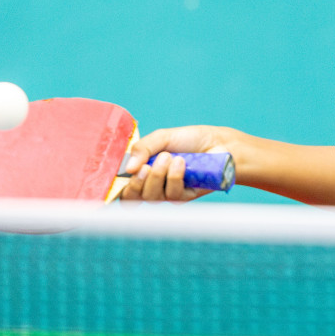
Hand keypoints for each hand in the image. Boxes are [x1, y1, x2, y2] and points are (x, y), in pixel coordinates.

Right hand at [117, 125, 238, 202]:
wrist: (218, 143)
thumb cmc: (191, 140)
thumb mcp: (162, 138)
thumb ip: (142, 148)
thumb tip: (129, 168)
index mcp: (144, 171)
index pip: (122, 187)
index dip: (116, 187)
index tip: (120, 176)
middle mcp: (153, 185)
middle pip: (131, 197)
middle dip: (136, 183)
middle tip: (145, 167)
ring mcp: (168, 192)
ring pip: (151, 196)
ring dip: (158, 175)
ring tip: (169, 157)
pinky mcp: (185, 197)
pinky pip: (172, 194)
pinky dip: (174, 177)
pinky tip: (182, 164)